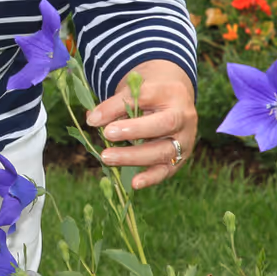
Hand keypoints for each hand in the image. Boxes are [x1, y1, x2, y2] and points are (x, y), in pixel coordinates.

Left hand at [85, 59, 196, 188]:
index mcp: (171, 93)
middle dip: (134, 131)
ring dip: (134, 156)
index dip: (119, 107)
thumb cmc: (150, 96)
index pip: (146, 96)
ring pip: (164, 150)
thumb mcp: (133, 92)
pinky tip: (134, 183)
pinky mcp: (180, 158)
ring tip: (108, 158)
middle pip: (164, 124)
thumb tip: (92, 120)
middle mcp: (183, 117)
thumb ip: (114, 105)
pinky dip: (151, 178)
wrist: (176, 101)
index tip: (95, 117)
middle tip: (107, 134)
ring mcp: (184, 140)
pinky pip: (167, 170)